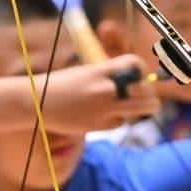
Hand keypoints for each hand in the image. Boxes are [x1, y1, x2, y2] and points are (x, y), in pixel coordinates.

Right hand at [39, 56, 159, 133]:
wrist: (37, 102)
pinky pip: (119, 122)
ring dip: (143, 108)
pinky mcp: (98, 125)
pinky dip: (118, 120)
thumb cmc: (62, 85)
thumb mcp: (86, 73)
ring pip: (136, 110)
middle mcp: (104, 89)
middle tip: (152, 99)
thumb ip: (107, 77)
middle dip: (150, 95)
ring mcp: (102, 108)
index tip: (141, 77)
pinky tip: (109, 116)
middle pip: (143, 91)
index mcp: (100, 70)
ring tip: (147, 107)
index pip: (134, 66)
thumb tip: (132, 84)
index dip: (141, 71)